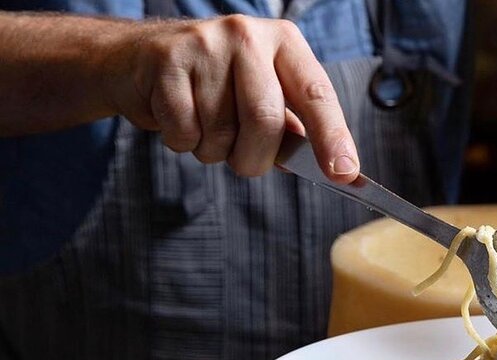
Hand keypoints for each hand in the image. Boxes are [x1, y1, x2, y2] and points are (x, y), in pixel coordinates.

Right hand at [103, 16, 357, 178]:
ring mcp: (205, 43)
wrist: (138, 60)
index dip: (332, 137)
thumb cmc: (215, 87)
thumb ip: (294, 131)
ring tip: (204, 127)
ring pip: (222, 131)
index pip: (317, 94)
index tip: (344, 173)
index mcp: (284, 43)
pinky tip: (179, 118)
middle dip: (255, 158)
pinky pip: (184, 131)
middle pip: (266, 119)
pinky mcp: (167, 60)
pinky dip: (183, 142)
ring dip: (214, 151)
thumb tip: (338, 170)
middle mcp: (248, 35)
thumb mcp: (262, 96)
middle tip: (245, 162)